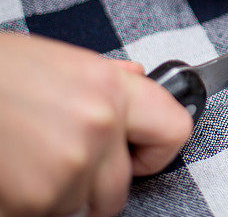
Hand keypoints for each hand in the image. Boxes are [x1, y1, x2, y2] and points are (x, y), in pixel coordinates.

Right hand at [0, 33, 192, 216]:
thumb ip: (107, 78)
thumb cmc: (0, 71)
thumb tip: (137, 76)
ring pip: (77, 205)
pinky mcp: (35, 198)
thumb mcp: (62, 62)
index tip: (139, 155)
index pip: (175, 130)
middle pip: (120, 188)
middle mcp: (101, 125)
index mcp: (113, 87)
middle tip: (59, 159)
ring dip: (53, 192)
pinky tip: (9, 168)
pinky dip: (23, 202)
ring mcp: (70, 165)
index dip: (156, 150)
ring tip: (23, 153)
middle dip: (93, 185)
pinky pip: (42, 215)